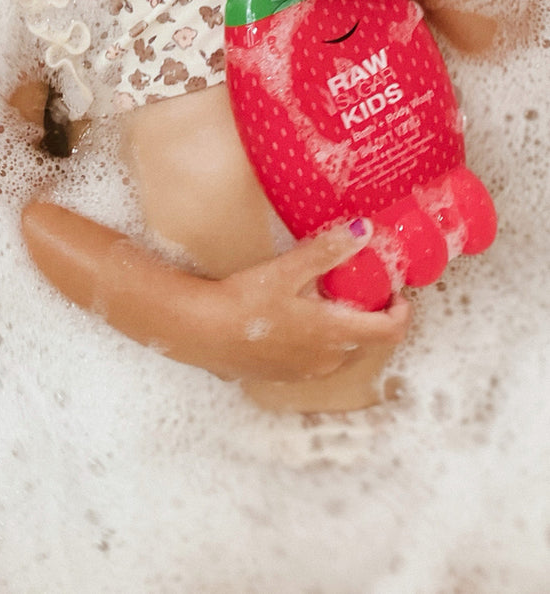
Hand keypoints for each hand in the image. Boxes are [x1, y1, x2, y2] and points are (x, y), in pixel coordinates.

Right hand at [22, 202, 410, 383]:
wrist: (201, 332)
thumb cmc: (245, 301)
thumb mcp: (288, 270)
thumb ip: (327, 250)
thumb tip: (365, 230)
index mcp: (336, 334)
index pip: (388, 331)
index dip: (401, 312)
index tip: (398, 292)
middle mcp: (328, 359)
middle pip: (368, 342)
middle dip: (372, 317)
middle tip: (364, 286)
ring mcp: (306, 370)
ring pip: (342, 351)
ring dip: (347, 329)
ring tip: (331, 298)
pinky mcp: (283, 372)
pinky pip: (317, 358)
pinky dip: (322, 339)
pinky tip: (299, 317)